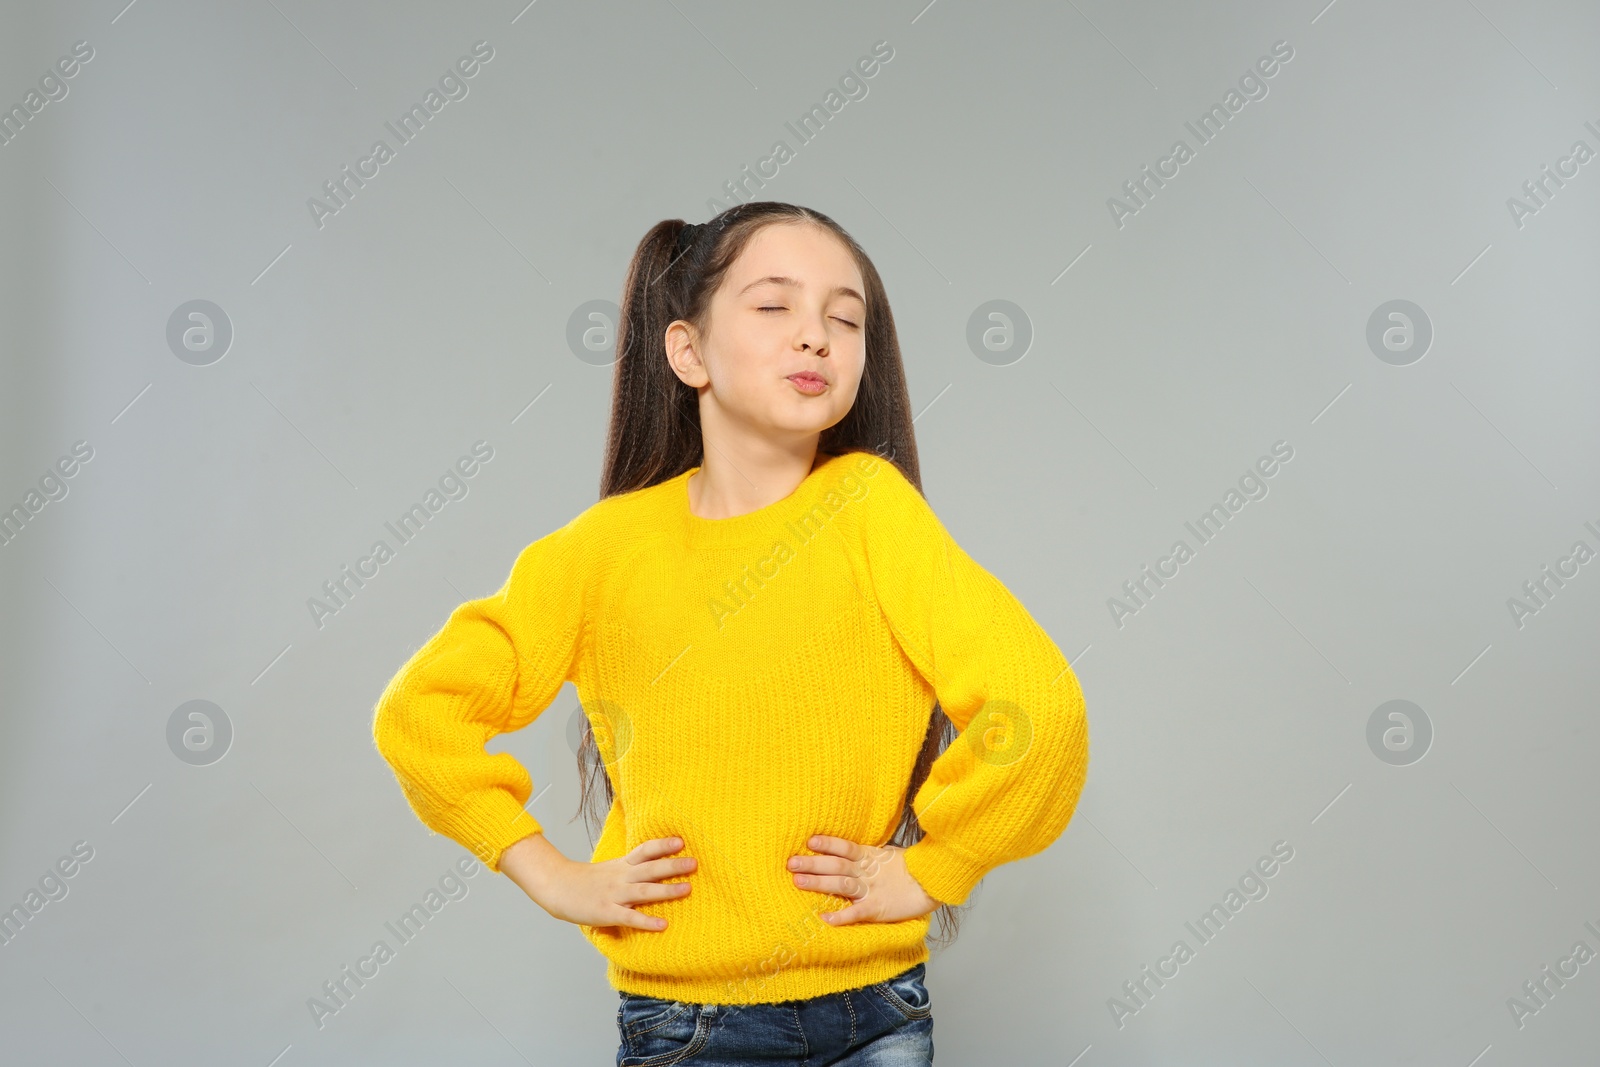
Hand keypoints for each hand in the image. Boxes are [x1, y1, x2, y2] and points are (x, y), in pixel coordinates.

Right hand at [500, 833, 693, 932]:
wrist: (557, 888)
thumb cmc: (586, 881)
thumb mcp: (610, 868)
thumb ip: (632, 867)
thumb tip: (658, 864)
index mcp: (622, 865)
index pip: (645, 850)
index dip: (663, 845)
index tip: (681, 841)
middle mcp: (621, 877)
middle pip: (650, 868)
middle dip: (673, 865)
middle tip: (694, 863)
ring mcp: (614, 895)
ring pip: (644, 891)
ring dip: (666, 890)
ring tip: (687, 889)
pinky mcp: (607, 913)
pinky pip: (630, 917)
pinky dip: (647, 921)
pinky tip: (662, 925)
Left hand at [787, 834, 940, 925]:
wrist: (933, 885)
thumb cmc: (910, 870)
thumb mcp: (888, 856)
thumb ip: (869, 854)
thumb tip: (849, 850)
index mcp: (871, 857)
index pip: (845, 847)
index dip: (828, 844)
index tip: (809, 841)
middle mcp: (867, 871)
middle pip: (836, 865)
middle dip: (813, 864)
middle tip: (791, 862)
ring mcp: (872, 889)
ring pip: (841, 884)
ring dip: (819, 883)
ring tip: (798, 881)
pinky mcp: (877, 908)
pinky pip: (856, 913)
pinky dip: (840, 916)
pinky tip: (823, 918)